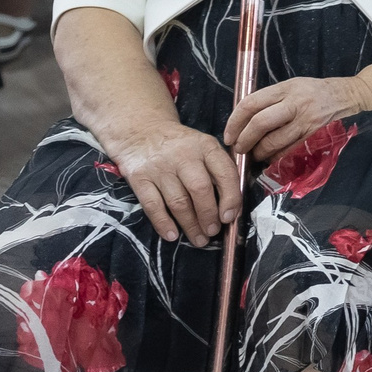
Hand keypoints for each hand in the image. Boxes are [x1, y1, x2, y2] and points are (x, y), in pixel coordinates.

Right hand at [109, 122, 241, 243]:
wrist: (141, 133)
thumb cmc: (181, 146)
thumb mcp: (204, 147)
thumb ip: (219, 169)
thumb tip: (232, 207)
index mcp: (206, 147)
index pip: (225, 173)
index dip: (230, 198)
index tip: (230, 217)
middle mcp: (184, 156)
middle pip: (200, 190)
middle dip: (209, 215)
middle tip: (213, 232)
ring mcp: (160, 167)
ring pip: (178, 201)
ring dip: (190, 224)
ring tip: (199, 239)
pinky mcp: (139, 178)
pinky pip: (153, 205)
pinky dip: (163, 223)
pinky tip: (172, 235)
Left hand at [225, 72, 371, 162]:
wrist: (353, 97)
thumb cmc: (319, 92)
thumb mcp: (294, 86)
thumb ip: (271, 99)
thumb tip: (243, 121)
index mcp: (287, 88)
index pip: (251, 103)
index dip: (234, 121)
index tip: (228, 135)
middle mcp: (297, 103)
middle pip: (259, 124)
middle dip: (244, 140)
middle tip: (239, 148)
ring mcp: (308, 121)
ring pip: (273, 142)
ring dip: (259, 152)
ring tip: (256, 154)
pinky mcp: (316, 137)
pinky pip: (289, 152)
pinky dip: (276, 158)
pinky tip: (273, 158)